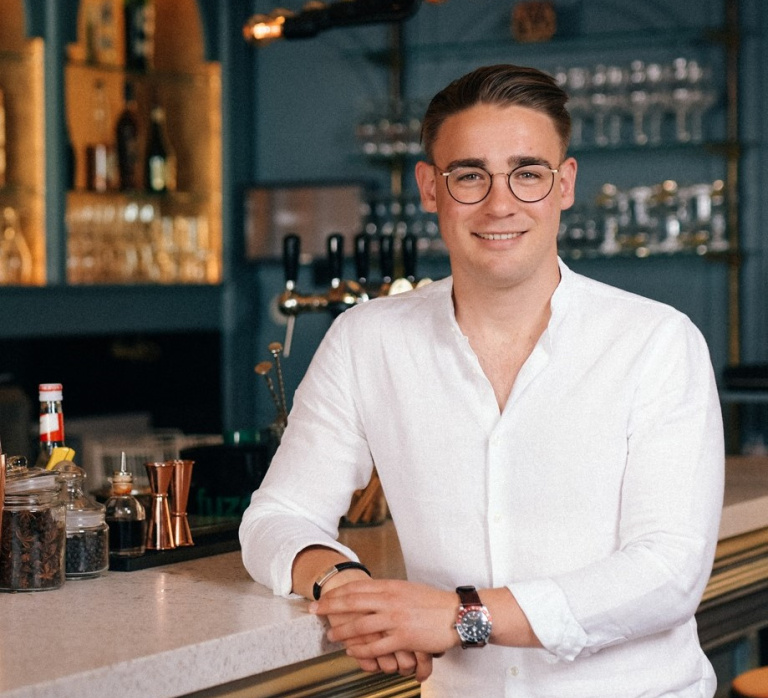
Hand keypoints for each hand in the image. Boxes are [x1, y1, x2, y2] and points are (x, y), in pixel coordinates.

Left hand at [309, 578, 457, 677]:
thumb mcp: (408, 589)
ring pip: (360, 625)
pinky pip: (376, 646)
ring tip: (330, 634)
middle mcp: (390, 600)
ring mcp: (396, 619)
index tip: (323, 596)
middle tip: (314, 610)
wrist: (456, 614)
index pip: (357, 587)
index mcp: (391, 586)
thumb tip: (369, 593)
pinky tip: (352, 651)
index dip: (337, 592)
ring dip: (342, 631)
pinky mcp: (403, 638)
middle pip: (352, 602)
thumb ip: (388, 591)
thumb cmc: (433, 602)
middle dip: (330, 607)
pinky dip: (361, 650)